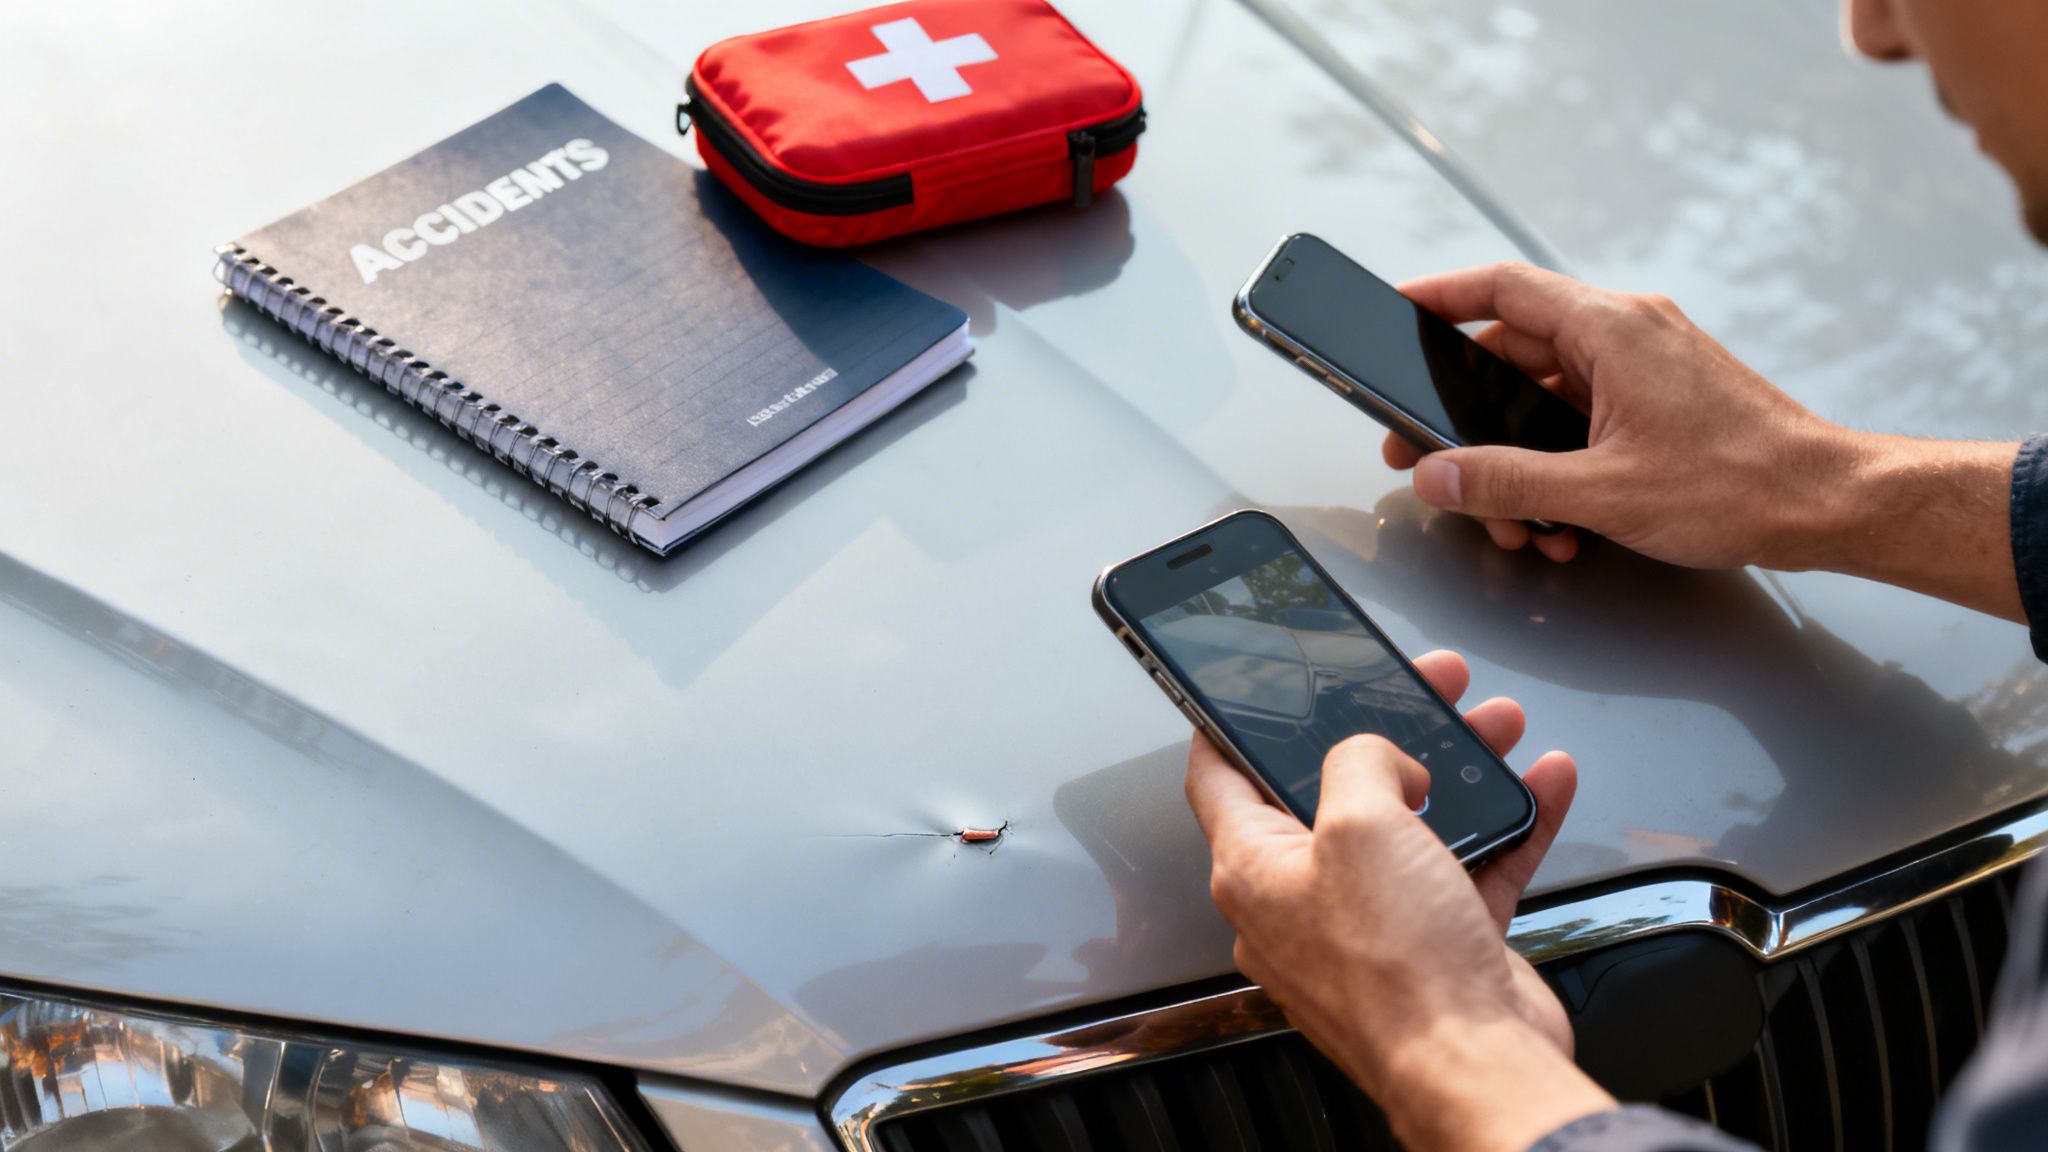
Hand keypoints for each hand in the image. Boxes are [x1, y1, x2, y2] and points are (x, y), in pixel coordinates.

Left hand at [1185, 649, 1613, 1151]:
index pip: (1220, 778)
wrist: (1475, 1067)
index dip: (1232, 726)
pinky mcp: (1438, 948)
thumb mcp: (1361, 823)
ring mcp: (1374, 927)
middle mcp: (1305, 900)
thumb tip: (1377, 755)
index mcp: (1254, 870)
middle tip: (1425, 692)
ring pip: (1412, 826)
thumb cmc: (1397, 971)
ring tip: (1496, 725)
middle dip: (1390, 734)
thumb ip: (1358, 761)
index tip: (1252, 694)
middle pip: (1338, 792)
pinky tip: (1543, 784)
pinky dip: (1506, 826)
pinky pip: (1469, 869)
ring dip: (1460, 771)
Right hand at [1381, 263, 2022, 620]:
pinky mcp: (1662, 402)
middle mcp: (1628, 334)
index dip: (1439, 296)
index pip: (1502, 289)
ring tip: (1509, 517)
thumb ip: (1506, 483)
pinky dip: (1557, 463)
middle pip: (1513, 354)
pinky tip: (1558, 520)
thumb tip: (1437, 477)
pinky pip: (1583, 419)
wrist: (1830, 504)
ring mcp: (1648, 367)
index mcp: (1612, 329)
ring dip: (1515, 456)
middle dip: (1465, 414)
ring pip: (1546, 398)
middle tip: (1425, 454)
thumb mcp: (1601, 492)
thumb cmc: (1741, 484)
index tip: (1395, 310)